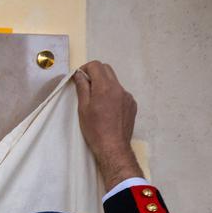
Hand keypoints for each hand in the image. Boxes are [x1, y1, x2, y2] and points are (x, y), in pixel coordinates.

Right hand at [73, 61, 143, 191]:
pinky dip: (112, 95)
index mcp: (105, 87)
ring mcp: (127, 96)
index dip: (86, 68)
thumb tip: (79, 75)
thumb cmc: (94, 129)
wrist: (113, 146)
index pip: (96, 65)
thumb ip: (82, 88)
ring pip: (114, 82)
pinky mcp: (132, 104)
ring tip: (96, 101)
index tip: (79, 77)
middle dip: (95, 73)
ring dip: (104, 84)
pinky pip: (120, 93)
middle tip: (86, 85)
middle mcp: (119, 88)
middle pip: (107, 69)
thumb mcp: (83, 109)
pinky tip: (107, 110)